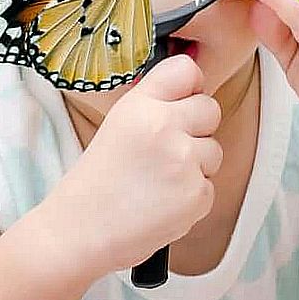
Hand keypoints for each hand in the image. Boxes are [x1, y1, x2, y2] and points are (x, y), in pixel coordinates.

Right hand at [38, 54, 222, 275]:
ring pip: (215, 150)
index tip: (184, 98)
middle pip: (211, 108)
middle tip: (170, 148)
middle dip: (197, 127)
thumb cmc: (97, 181)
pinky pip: (210, 185)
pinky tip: (164, 201)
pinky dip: (193, 196)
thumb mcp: (118, 124)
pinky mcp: (197, 194)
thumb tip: (190, 90)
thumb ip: (154, 104)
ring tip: (161, 179)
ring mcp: (183, 160)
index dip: (190, 85)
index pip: (186, 70)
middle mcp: (164, 126)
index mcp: (140, 105)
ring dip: (196, 164)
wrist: (83, 230)